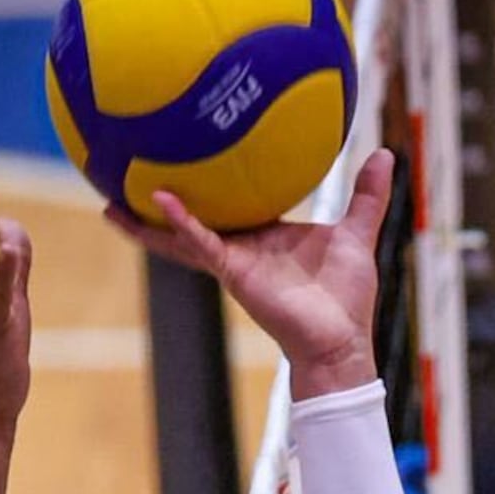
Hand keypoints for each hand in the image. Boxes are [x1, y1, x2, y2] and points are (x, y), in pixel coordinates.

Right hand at [105, 148, 394, 400]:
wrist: (341, 339)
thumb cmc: (347, 296)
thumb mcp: (357, 233)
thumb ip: (366, 195)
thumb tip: (385, 154)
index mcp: (264, 235)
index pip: (226, 205)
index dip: (204, 186)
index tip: (183, 159)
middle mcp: (241, 247)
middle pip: (190, 219)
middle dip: (155, 205)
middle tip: (122, 179)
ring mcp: (232, 261)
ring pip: (180, 235)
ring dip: (147, 220)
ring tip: (109, 199)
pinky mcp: (233, 273)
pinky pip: (201, 243)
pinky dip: (181, 222)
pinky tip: (159, 200)